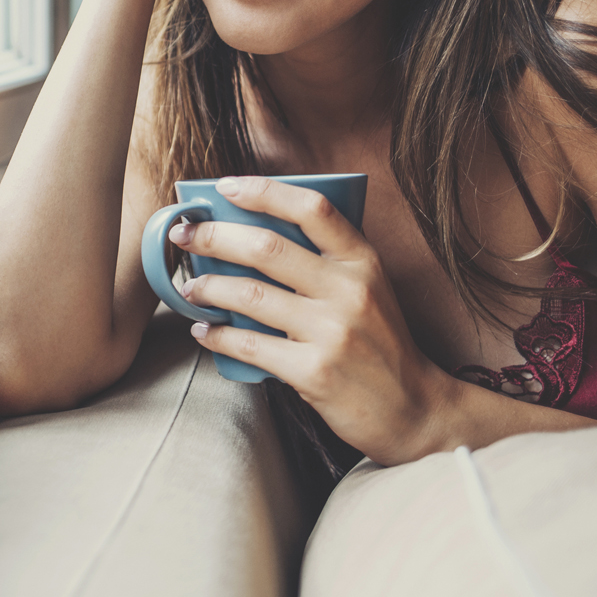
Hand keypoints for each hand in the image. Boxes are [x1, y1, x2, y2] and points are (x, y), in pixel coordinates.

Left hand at [169, 176, 457, 466]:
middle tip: (183, 236)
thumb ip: (327, 260)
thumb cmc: (380, 341)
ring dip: (207, 287)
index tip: (225, 187)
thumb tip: (251, 231)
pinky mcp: (313, 372)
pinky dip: (217, 336)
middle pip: (266, 247)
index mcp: (363, 261)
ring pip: (250, 296)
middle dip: (214, 237)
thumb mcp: (369, 288)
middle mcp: (350, 291)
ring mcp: (332, 332)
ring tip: (188, 288)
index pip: (312, 209)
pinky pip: (249, 346)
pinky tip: (203, 330)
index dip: (264, 191)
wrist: (414, 409)